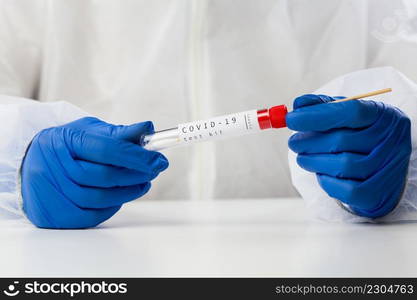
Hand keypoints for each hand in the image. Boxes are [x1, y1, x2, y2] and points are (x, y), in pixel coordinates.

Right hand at [21, 117, 167, 228]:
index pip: (106, 149)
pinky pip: (91, 216)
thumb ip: (119, 133)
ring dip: (128, 193)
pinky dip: (112, 207)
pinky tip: (121, 198)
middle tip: (155, 170)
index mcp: (64, 140)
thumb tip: (148, 128)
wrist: (32, 163)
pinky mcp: (53, 214)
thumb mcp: (89, 131)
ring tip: (143, 183)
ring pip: (100, 198)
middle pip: (104, 176)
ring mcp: (51, 192)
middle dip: (136, 174)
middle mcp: (53, 166)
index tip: (159, 160)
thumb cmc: (68, 145)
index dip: (136, 156)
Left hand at [287, 94, 411, 217]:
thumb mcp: (347, 115)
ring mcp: (387, 170)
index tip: (291, 120)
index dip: (316, 115)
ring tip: (303, 158)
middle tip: (293, 142)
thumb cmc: (359, 137)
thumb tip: (297, 105)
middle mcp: (391, 142)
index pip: (350, 110)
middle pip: (341, 140)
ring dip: (313, 161)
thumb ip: (322, 106)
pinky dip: (326, 181)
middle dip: (309, 142)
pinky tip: (321, 173)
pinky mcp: (377, 194)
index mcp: (384, 116)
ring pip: (342, 165)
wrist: (383, 171)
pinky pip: (346, 190)